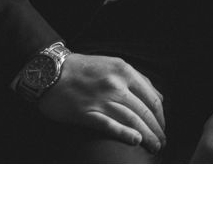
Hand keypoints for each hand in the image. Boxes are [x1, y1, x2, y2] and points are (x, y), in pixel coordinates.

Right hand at [37, 53, 166, 154]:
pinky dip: (125, 133)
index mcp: (125, 72)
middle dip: (157, 129)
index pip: (152, 98)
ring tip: (154, 146)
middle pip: (144, 111)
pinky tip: (136, 141)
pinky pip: (109, 124)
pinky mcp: (86, 112)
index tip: (162, 127)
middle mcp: (116, 85)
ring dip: (147, 136)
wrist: (50, 71)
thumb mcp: (114, 65)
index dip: (160, 116)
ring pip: (131, 120)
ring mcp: (101, 99)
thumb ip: (137, 79)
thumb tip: (159, 98)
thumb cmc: (83, 69)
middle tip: (162, 142)